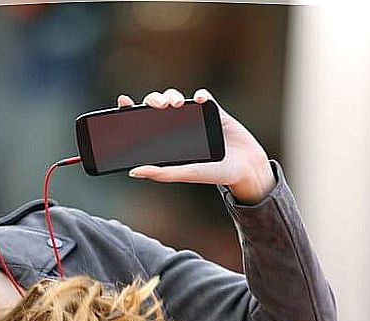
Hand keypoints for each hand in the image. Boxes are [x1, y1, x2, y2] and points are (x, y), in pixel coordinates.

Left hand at [117, 88, 275, 203]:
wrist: (246, 169)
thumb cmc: (214, 174)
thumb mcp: (186, 174)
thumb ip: (162, 173)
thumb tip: (134, 172)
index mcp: (166, 141)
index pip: (143, 122)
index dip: (131, 110)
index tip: (122, 102)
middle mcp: (177, 126)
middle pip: (158, 105)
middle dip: (154, 100)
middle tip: (157, 106)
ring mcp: (195, 117)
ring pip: (176, 98)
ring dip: (172, 96)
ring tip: (174, 105)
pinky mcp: (214, 110)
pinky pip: (204, 97)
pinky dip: (200, 96)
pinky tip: (200, 101)